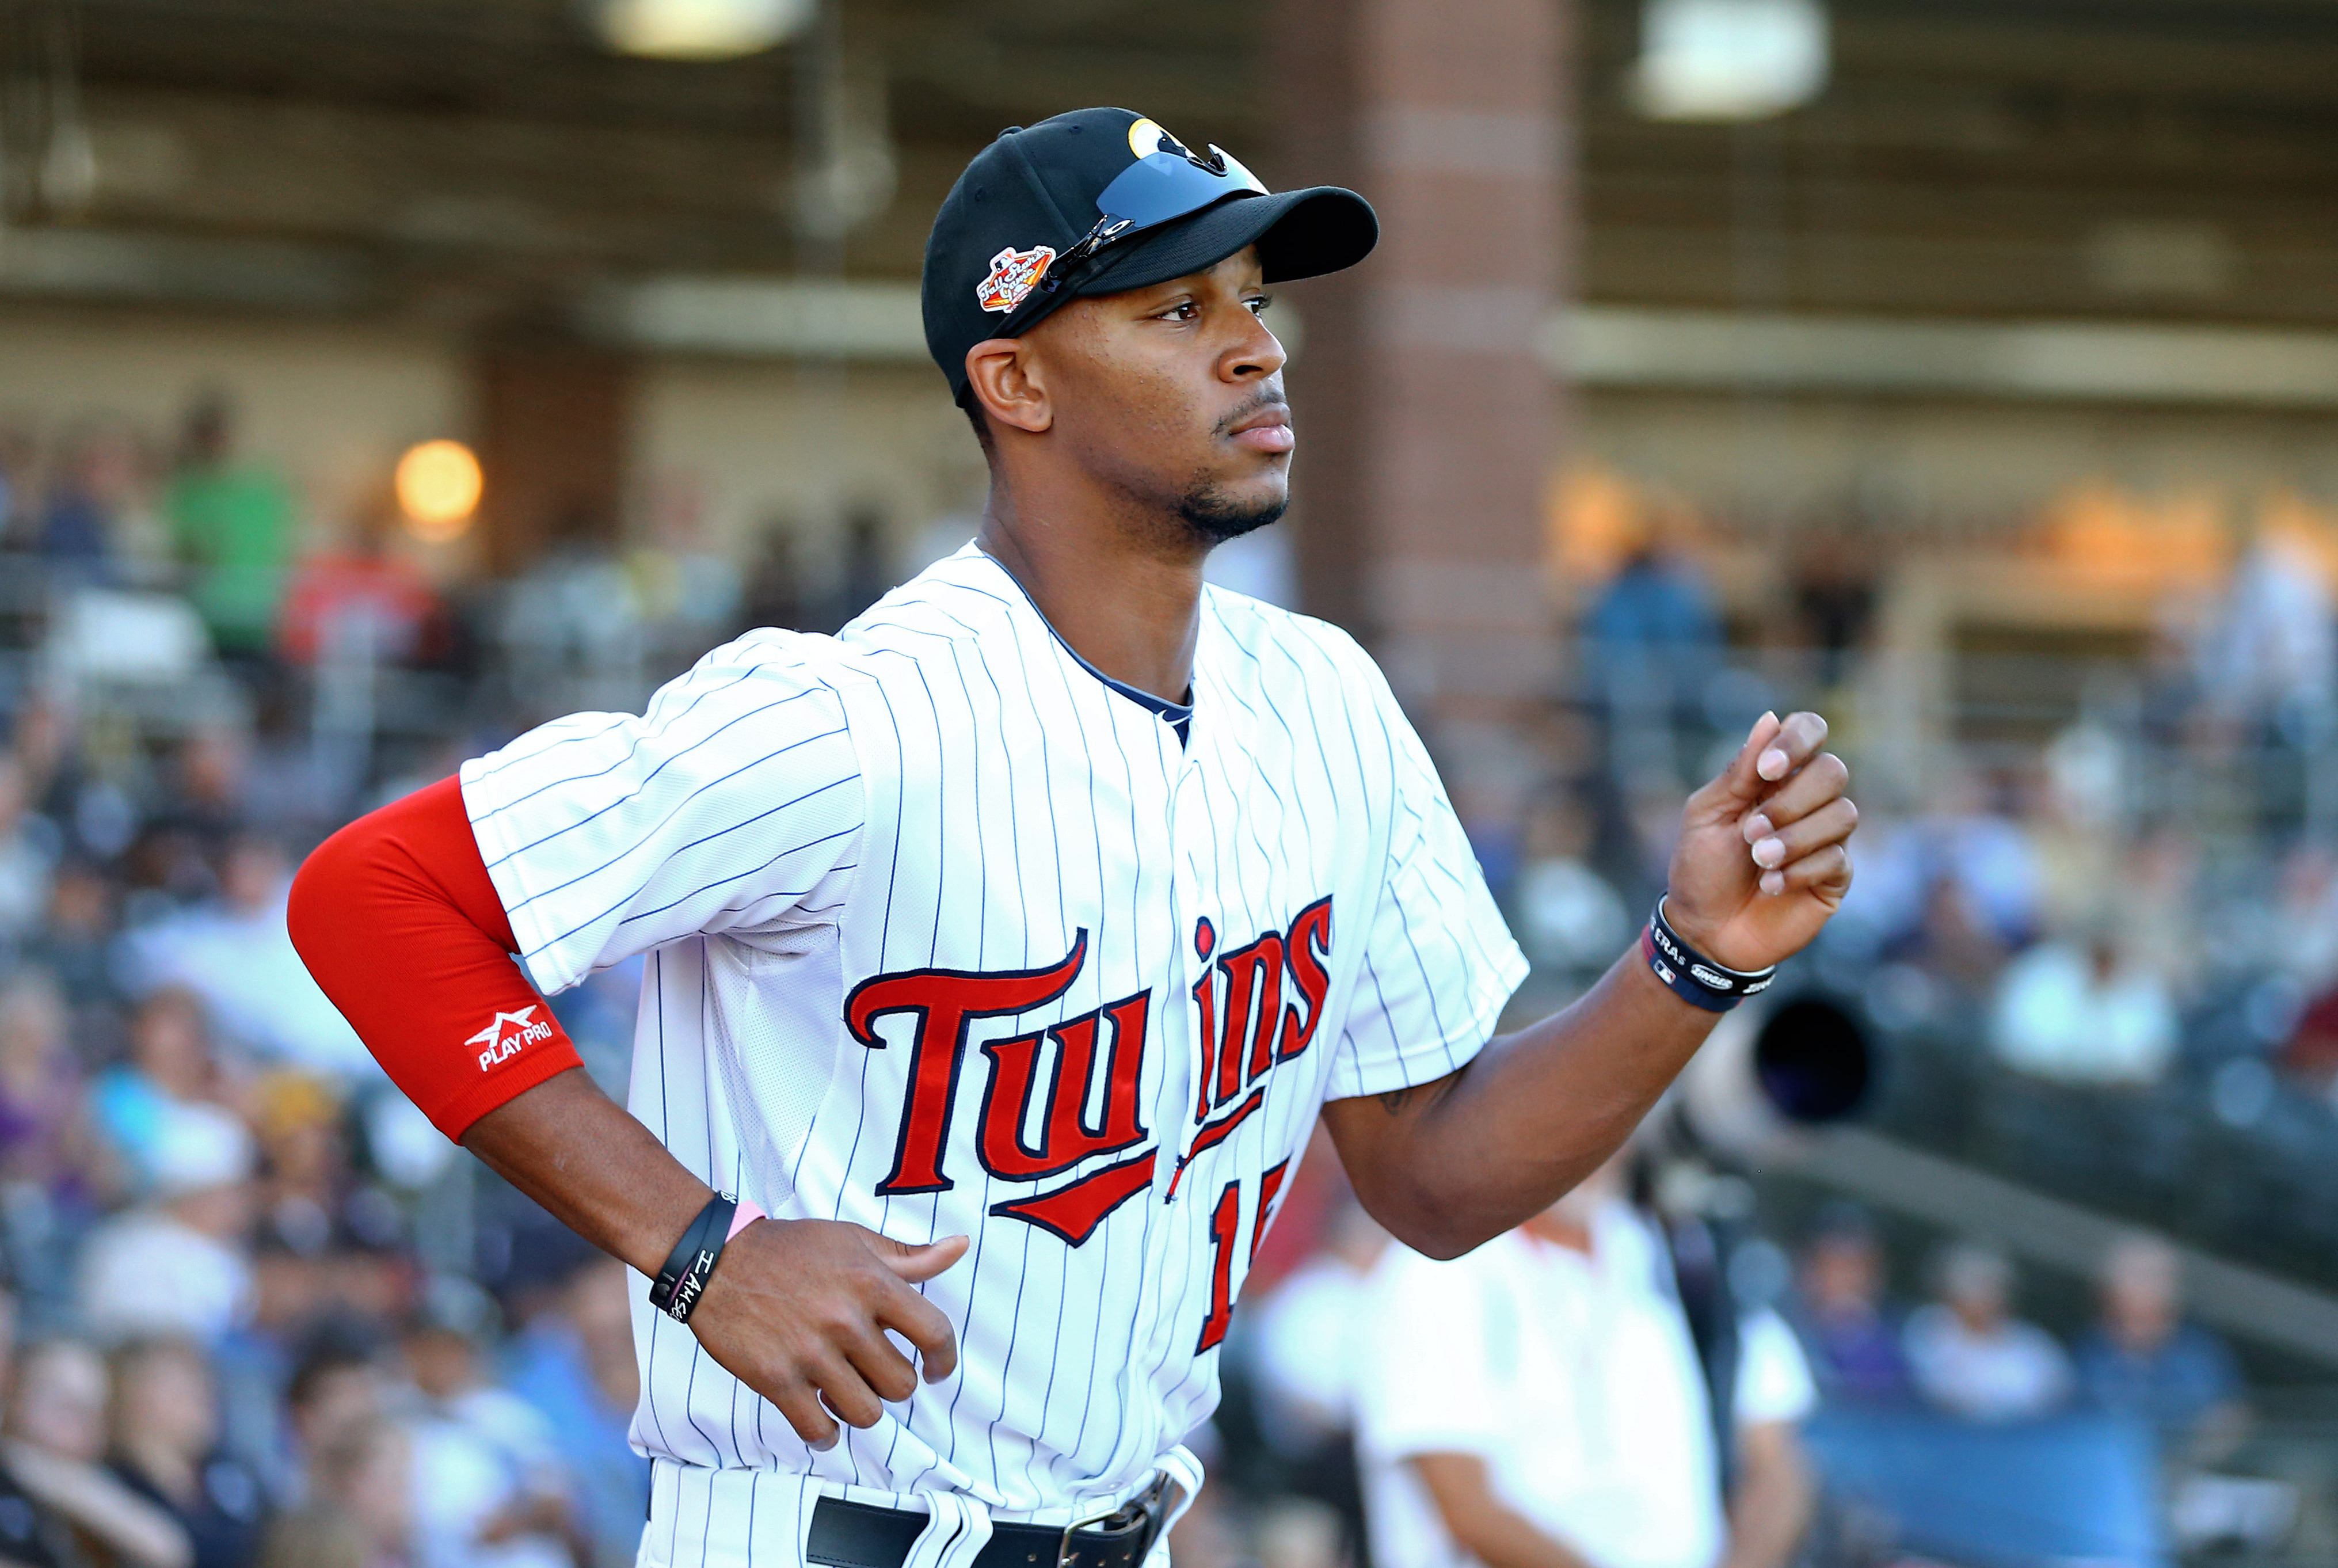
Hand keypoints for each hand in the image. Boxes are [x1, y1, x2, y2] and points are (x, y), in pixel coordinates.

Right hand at [687, 1218, 965, 1448]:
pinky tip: (820, 1417)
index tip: (936, 1371)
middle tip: (873, 1373)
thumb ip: (910, 1256)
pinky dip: (825, 1433)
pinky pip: (818, 1429)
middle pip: (901, 1384)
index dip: (944, 1360)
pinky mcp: (776, 1379)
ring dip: (860, 1408)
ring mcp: (810, 1353)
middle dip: (892, 1383)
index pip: (935, 1333)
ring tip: (844, 1391)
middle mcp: (846, 1320)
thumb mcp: (854, 1240)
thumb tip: (960, 1246)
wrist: (717, 1259)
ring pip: (866, 1413)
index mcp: (872, 1282)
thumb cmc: (791, 1249)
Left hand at [1663, 711, 1854, 972]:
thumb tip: (1769, 718)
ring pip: (1843, 814)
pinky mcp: (1835, 876)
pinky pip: (1838, 857)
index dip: (1798, 740)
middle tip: (1751, 832)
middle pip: (1833, 771)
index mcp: (1774, 777)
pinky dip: (1800, 870)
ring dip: (1795, 838)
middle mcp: (1807, 801)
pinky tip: (1772, 886)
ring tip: (1759, 861)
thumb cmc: (1701, 868)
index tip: (1767, 770)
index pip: (1810, 731)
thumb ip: (1739, 772)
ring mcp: (1825, 838)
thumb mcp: (1707, 814)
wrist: (1704, 931)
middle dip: (1791, 801)